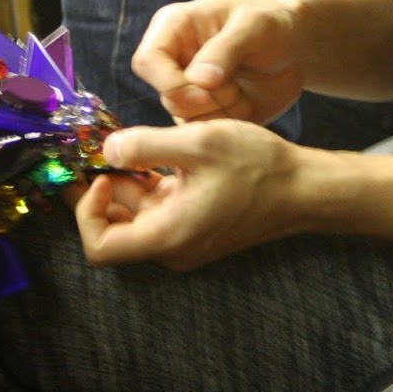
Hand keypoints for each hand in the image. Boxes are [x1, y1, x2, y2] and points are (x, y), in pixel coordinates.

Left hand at [75, 121, 300, 269]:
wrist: (305, 190)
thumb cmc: (258, 168)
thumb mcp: (198, 143)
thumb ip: (145, 145)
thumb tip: (106, 149)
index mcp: (167, 236)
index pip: (99, 248)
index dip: (87, 213)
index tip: (101, 174)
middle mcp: (171, 247)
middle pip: (114, 230)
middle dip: (101, 192)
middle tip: (98, 152)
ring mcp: (183, 240)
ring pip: (135, 217)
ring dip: (125, 184)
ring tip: (129, 145)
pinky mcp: (194, 227)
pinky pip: (158, 211)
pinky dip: (147, 186)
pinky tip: (155, 154)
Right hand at [131, 0, 305, 125]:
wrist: (293, 48)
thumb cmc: (271, 25)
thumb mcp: (254, 26)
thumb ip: (226, 48)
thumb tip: (198, 79)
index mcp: (173, 28)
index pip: (147, 61)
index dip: (172, 81)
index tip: (210, 85)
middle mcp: (172, 60)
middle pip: (168, 96)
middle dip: (206, 100)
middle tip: (236, 89)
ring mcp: (185, 89)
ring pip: (184, 119)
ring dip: (219, 113)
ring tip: (243, 94)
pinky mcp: (201, 112)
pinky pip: (202, 133)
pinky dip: (227, 125)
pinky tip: (244, 106)